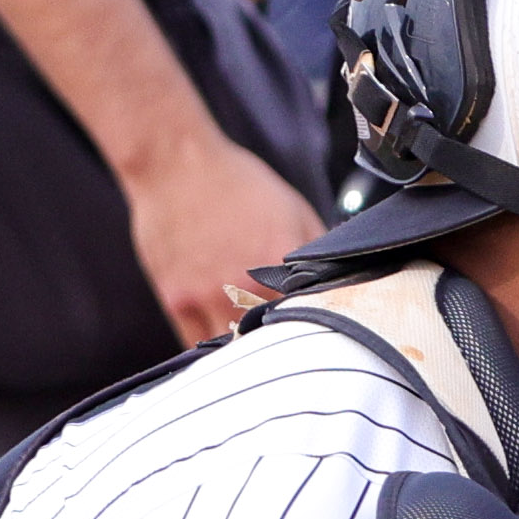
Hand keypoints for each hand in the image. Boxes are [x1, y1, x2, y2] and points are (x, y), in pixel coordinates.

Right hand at [118, 126, 323, 343]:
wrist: (177, 163)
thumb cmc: (238, 184)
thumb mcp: (295, 211)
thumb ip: (319, 252)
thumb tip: (342, 282)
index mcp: (281, 265)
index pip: (309, 320)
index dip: (315, 336)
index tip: (318, 343)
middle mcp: (246, 285)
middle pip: (270, 343)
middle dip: (280, 351)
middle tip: (286, 355)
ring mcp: (208, 295)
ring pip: (233, 350)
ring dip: (245, 353)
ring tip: (254, 353)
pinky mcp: (177, 300)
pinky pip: (197, 341)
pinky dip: (213, 347)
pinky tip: (222, 346)